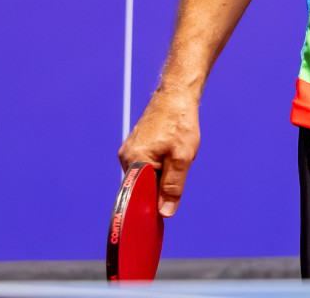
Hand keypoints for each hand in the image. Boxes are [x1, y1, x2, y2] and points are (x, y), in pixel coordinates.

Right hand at [118, 90, 199, 217]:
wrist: (176, 95)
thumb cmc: (180, 123)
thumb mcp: (183, 157)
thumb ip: (173, 186)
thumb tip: (164, 213)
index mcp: (135, 162)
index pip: (137, 197)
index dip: (150, 207)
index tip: (160, 215)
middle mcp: (126, 158)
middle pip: (143, 187)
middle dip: (161, 185)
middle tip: (178, 169)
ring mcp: (129, 151)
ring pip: (147, 175)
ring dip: (163, 172)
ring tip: (176, 154)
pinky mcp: (135, 147)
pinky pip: (147, 165)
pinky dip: (161, 163)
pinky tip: (171, 150)